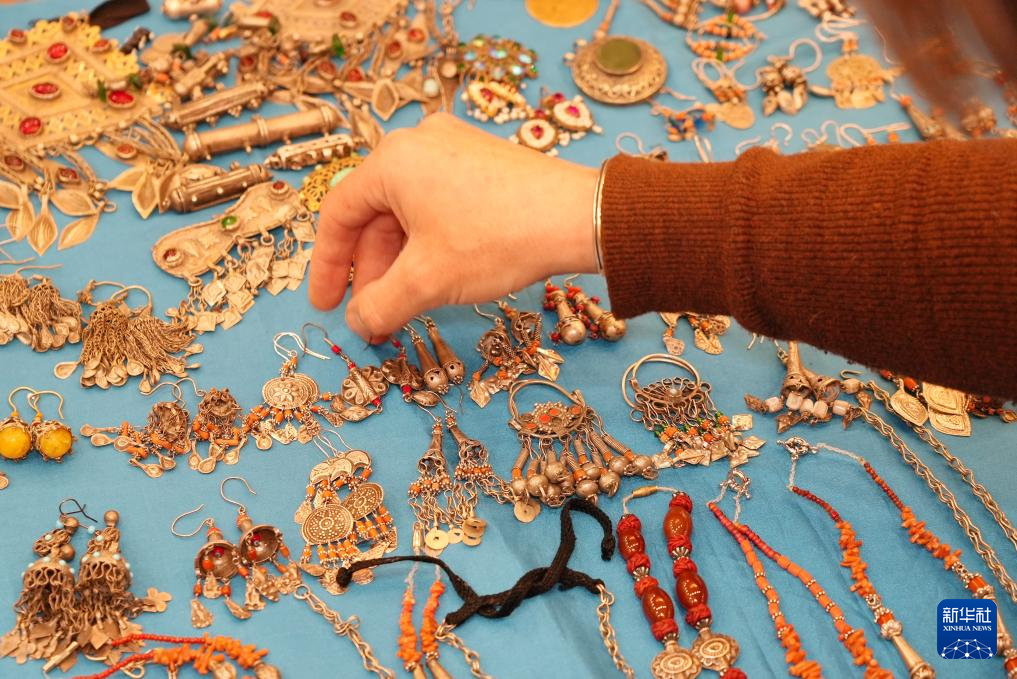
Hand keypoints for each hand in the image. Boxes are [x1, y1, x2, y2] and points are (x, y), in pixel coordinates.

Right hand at [308, 113, 599, 339]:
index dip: (327, 266)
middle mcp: (418, 143)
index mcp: (392, 160)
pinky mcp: (483, 160)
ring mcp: (454, 147)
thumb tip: (359, 324)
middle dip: (372, 269)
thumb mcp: (428, 280)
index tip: (328, 304)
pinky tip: (438, 274)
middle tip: (375, 313)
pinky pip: (438, 202)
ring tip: (407, 303)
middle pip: (375, 213)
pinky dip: (429, 240)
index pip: (339, 213)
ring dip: (401, 260)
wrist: (578, 217)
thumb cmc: (498, 239)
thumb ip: (380, 305)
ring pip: (408, 211)